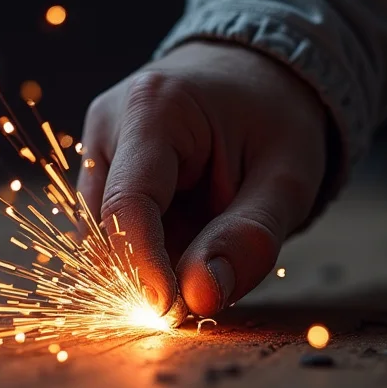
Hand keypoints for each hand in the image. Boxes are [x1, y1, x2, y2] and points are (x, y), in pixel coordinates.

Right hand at [77, 41, 329, 318]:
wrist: (255, 74)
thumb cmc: (275, 117)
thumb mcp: (288, 177)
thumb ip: (249, 238)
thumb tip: (198, 298)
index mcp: (153, 108)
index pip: (128, 204)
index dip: (142, 268)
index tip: (170, 313)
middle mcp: (109, 123)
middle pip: (104, 226)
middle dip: (145, 272)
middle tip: (202, 296)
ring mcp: (98, 145)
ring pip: (99, 234)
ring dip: (144, 264)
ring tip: (205, 254)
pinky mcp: (101, 168)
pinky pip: (108, 229)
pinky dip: (144, 252)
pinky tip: (186, 244)